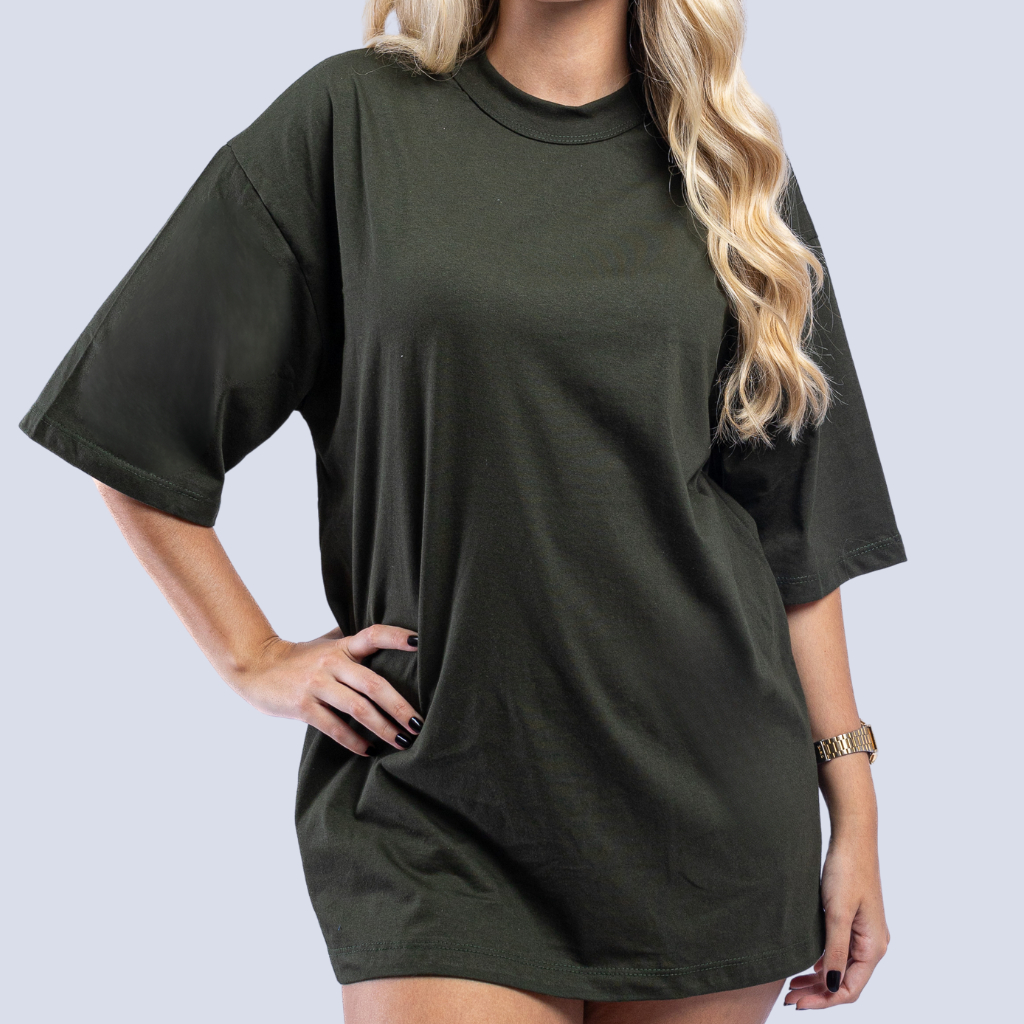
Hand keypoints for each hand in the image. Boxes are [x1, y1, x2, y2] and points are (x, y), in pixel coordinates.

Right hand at [227, 624, 422, 755]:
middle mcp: (332, 662)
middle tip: (419, 725)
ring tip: (402, 742)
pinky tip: (368, 750)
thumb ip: (353, 643)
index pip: (373, 635)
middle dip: (400, 707)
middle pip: (374, 684)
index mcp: (342, 645)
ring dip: (383, 728)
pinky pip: (335, 727)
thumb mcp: (326, 644)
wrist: (256, 668)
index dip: (396, 637)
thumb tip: (392, 641)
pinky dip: (354, 741)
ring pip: (359, 709)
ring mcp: (317, 684)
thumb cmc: (300, 658)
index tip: (419, 642)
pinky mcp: (303, 706)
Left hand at [784, 826, 889, 1008]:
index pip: (850, 989)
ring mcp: (864, 933)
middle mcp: (873, 944)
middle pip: (846, 982)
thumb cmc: (846, 871)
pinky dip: (823, 963)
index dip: (824, 1001)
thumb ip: (836, 951)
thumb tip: (833, 987)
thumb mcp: (836, 913)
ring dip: (819, 980)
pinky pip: (840, 952)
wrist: (852, 837)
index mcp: (873, 947)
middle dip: (819, 994)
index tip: (797, 1004)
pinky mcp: (854, 921)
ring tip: (792, 988)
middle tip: (789, 999)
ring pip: (842, 968)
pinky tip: (805, 967)